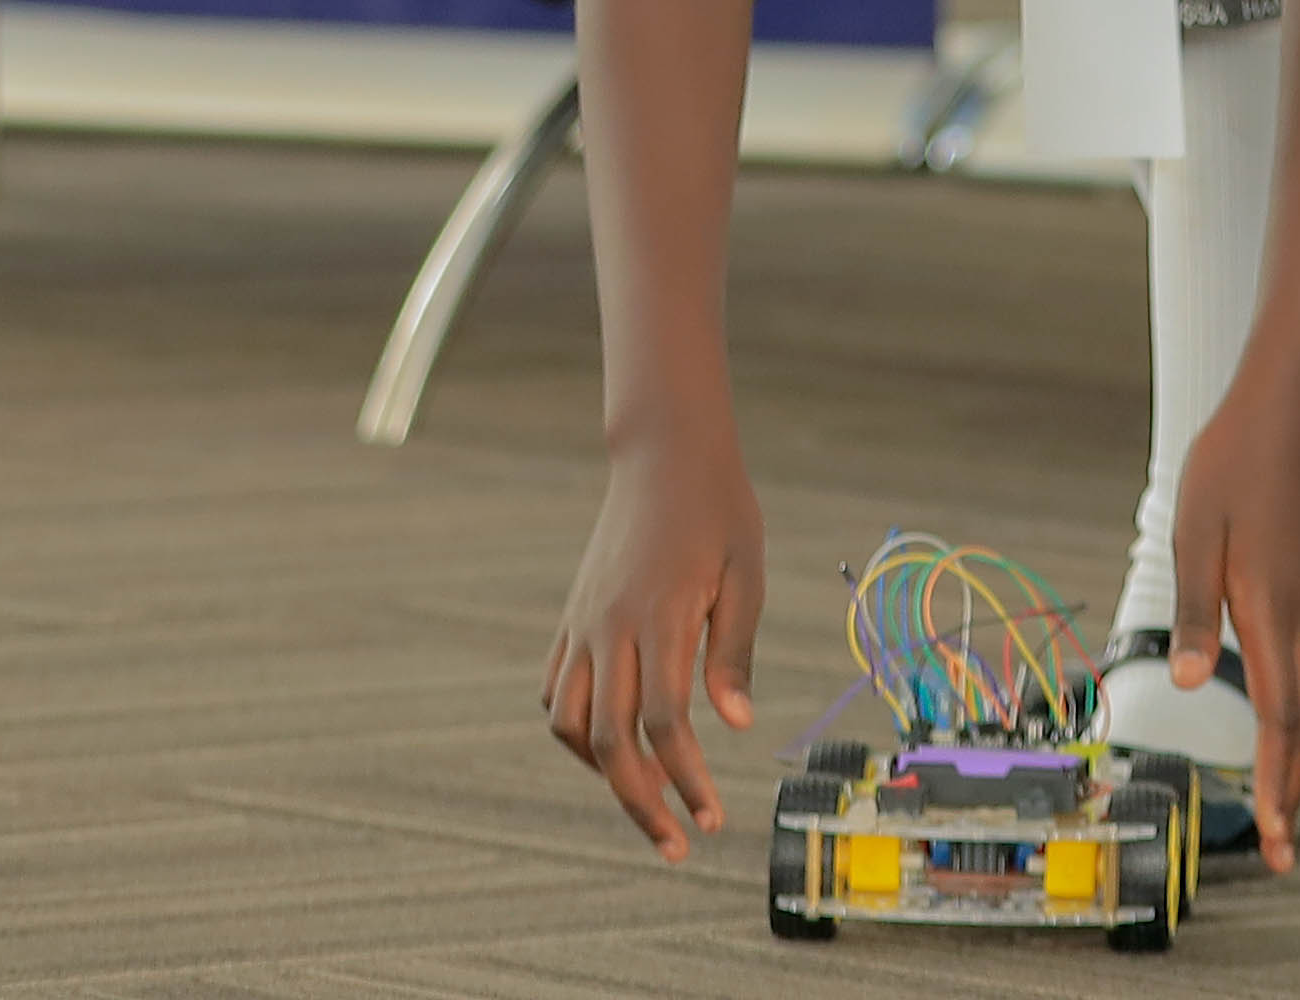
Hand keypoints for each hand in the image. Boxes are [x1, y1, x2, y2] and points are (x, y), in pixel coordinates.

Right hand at [539, 412, 764, 856]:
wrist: (664, 454)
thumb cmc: (719, 510)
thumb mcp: (746, 573)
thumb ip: (734, 651)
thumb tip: (736, 726)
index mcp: (660, 617)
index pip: (666, 724)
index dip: (687, 781)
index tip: (711, 819)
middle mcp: (610, 626)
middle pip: (608, 739)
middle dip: (641, 802)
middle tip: (676, 844)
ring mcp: (583, 623)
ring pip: (566, 722)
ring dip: (601, 771)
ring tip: (647, 793)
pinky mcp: (571, 618)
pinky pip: (554, 691)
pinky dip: (575, 731)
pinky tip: (614, 743)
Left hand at [1158, 371, 1299, 866]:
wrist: (1289, 406)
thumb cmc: (1232, 464)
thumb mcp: (1194, 535)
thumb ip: (1193, 613)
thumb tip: (1188, 683)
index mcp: (1268, 611)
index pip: (1278, 720)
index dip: (1274, 785)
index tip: (1272, 839)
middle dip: (1291, 789)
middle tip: (1282, 849)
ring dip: (1296, 754)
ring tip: (1283, 800)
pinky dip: (1299, 710)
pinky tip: (1286, 720)